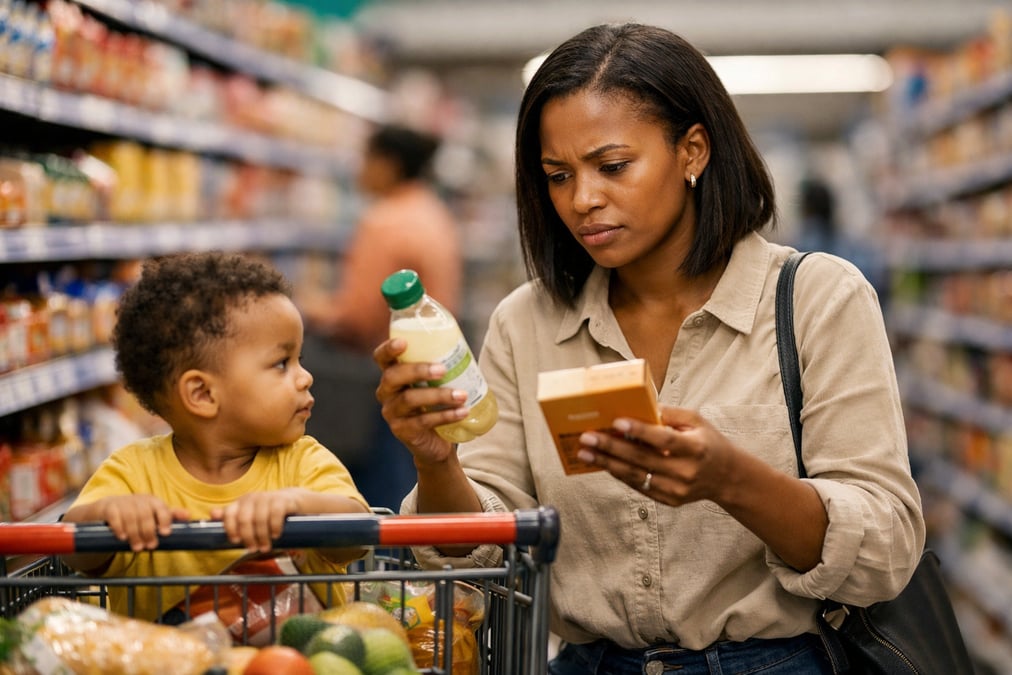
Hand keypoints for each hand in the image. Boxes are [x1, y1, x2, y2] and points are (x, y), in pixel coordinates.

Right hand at [92, 495, 189, 551]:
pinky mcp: (109, 507)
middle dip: (149, 532)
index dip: (165, 520)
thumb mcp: (153, 513)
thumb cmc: (135, 512)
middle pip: (145, 515)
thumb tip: (189, 515)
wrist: (107, 508)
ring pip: (130, 517)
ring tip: (137, 547)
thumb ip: (169, 515)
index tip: (166, 533)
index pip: (161, 508)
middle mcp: (138, 500)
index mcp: (152, 501)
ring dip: (134, 534)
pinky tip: (122, 537)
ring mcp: (123, 502)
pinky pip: (114, 517)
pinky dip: (119, 527)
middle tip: (150, 546)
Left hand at [210, 489, 301, 552]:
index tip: (235, 542)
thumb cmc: (267, 513)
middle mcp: (252, 498)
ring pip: (259, 519)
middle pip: (244, 519)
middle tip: (253, 549)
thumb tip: (212, 514)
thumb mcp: (249, 517)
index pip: (229, 513)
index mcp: (241, 503)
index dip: (230, 528)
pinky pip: (275, 514)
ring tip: (265, 547)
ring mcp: (267, 497)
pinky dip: (274, 527)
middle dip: (248, 537)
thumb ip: (232, 518)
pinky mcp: (281, 500)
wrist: (292, 502)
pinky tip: (275, 535)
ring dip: (262, 536)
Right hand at [372, 337, 468, 465]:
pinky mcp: (402, 431)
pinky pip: (423, 421)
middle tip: (443, 369)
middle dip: (417, 370)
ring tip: (462, 395)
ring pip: (410, 399)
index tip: (404, 342)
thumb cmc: (435, 404)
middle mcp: (386, 393)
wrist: (434, 442)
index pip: (382, 358)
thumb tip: (463, 344)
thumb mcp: (434, 384)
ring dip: (438, 395)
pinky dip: (446, 415)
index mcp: (392, 375)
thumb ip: (440, 365)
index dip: (388, 349)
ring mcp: (392, 413)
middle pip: (392, 377)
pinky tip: (462, 412)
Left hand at [576, 406, 737, 506]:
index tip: (616, 422)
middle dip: (611, 447)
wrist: (726, 478)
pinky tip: (602, 463)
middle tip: (587, 437)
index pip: (663, 440)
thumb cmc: (708, 442)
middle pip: (642, 459)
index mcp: (695, 448)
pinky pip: (638, 486)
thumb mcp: (696, 421)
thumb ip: (669, 414)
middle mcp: (685, 471)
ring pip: (635, 476)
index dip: (639, 432)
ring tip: (585, 452)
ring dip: (606, 463)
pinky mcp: (668, 500)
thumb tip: (639, 406)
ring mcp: (676, 489)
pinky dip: (618, 474)